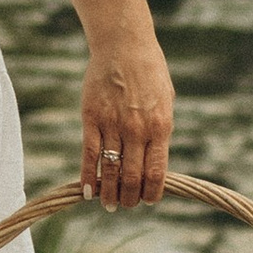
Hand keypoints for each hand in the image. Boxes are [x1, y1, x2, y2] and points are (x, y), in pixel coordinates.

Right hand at [80, 29, 173, 209]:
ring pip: (110, 171)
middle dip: (129, 198)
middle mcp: (137, 130)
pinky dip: (87, 177)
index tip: (147, 201)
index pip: (156, 173)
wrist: (125, 46)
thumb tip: (156, 161)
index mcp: (160, 127)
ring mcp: (113, 125)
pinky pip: (89, 154)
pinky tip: (87, 191)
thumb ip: (160, 131)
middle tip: (124, 206)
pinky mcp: (92, 119)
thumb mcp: (165, 102)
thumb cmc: (150, 72)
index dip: (151, 193)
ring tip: (107, 204)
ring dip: (109, 193)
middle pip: (133, 177)